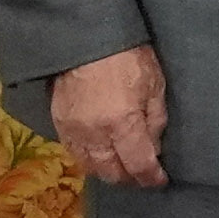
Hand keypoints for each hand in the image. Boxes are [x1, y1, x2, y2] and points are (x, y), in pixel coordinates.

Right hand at [50, 43, 170, 187]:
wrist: (85, 36)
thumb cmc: (127, 56)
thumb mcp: (154, 85)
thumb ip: (155, 120)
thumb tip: (154, 148)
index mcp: (122, 124)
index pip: (138, 165)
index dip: (151, 178)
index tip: (160, 180)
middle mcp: (95, 134)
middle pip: (112, 173)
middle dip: (130, 178)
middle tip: (141, 175)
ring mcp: (73, 130)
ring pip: (90, 167)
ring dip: (108, 172)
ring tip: (121, 168)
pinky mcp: (58, 122)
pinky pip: (73, 153)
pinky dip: (88, 160)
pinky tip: (99, 156)